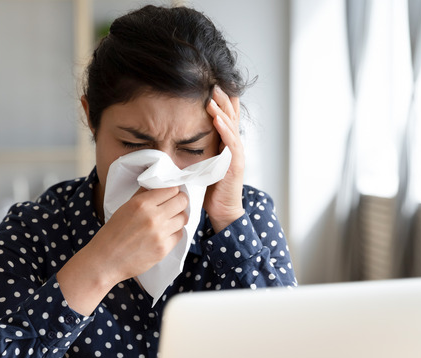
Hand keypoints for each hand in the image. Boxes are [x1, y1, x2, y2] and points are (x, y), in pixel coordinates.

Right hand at [57, 186, 187, 314]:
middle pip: (182, 201)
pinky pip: (179, 235)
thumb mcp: (125, 207)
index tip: (172, 194)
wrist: (105, 260)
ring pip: (183, 218)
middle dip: (180, 202)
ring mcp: (160, 234)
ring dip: (178, 218)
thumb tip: (160, 186)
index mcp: (142, 204)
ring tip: (169, 220)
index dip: (173, 191)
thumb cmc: (113, 233)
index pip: (171, 189)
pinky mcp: (163, 249)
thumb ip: (143, 195)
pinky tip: (164, 234)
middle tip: (175, 206)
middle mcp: (153, 217)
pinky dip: (174, 233)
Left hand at [204, 86, 244, 231]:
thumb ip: (201, 149)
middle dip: (223, 99)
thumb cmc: (213, 189)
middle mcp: (235, 146)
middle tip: (214, 83)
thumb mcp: (205, 163)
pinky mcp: (235, 164)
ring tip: (212, 97)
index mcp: (227, 145)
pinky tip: (217, 119)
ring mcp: (237, 154)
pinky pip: (231, 142)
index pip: (226, 118)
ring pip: (231, 126)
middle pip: (231, 117)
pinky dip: (224, 129)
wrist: (222, 211)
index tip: (213, 85)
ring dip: (222, 110)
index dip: (222, 102)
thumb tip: (183, 137)